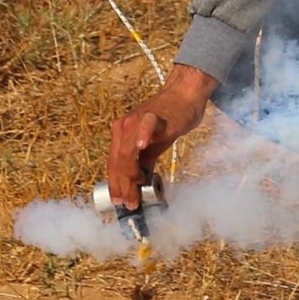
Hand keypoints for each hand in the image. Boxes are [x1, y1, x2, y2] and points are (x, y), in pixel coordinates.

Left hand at [106, 66, 217, 208]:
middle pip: (117, 161)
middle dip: (122, 185)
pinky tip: (142, 147)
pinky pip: (144, 127)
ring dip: (130, 172)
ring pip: (126, 150)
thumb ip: (143, 163)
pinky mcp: (153, 115)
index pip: (114, 164)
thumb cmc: (169, 121)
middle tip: (130, 203)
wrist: (184, 96)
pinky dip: (141, 137)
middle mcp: (123, 127)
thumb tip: (139, 186)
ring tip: (137, 186)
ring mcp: (137, 120)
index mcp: (121, 134)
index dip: (116, 185)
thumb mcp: (152, 146)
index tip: (120, 202)